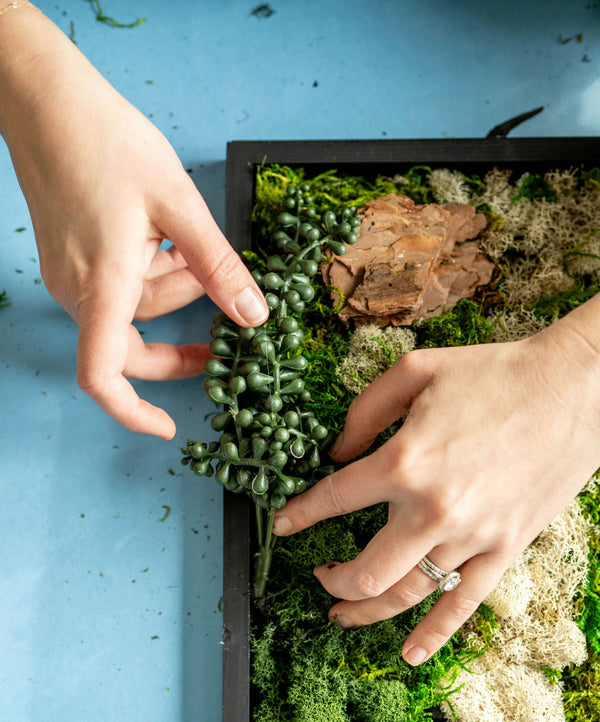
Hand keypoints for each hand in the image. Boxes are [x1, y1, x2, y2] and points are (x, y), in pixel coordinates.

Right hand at [0, 9, 266, 437]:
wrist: (46, 98)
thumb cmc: (106, 140)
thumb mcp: (179, 204)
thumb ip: (218, 265)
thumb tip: (254, 316)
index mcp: (102, 284)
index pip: (104, 374)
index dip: (133, 412)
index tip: (166, 428)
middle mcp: (78, 289)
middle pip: (131, 346)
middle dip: (179, 343)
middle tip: (225, 333)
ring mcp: (69, 274)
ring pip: (132, 310)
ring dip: (171, 289)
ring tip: (187, 242)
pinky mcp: (69, 258)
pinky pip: (117, 287)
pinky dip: (149, 274)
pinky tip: (162, 236)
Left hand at [273, 306, 599, 663]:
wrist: (573, 390)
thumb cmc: (495, 374)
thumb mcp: (416, 371)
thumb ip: (364, 411)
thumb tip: (335, 452)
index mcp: (404, 463)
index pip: (333, 500)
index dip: (300, 514)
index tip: (281, 523)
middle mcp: (432, 511)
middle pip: (364, 571)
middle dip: (331, 579)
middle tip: (318, 572)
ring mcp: (471, 538)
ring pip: (407, 595)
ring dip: (365, 611)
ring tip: (340, 615)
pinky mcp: (505, 549)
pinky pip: (463, 604)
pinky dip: (434, 635)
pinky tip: (410, 654)